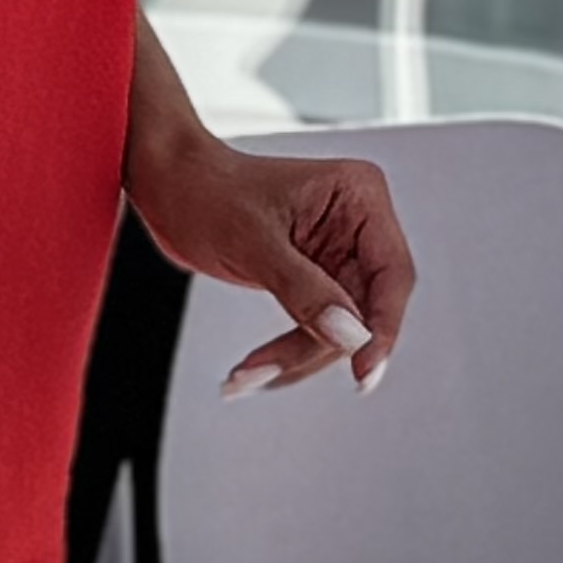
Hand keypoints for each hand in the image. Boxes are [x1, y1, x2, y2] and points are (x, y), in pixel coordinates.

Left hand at [129, 126, 414, 394]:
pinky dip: (286, 350)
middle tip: (273, 372)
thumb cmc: (208, 190)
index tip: (364, 369)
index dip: (382, 326)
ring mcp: (337, 253)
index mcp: (359, 197)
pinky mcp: (314, 277)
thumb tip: (349, 337)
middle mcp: (357, 224)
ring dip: (296, 356)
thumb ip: (305, 290)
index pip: (392, 273)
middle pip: (366, 308)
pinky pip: (315, 326)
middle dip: (321, 347)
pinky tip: (254, 367)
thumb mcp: (254, 242)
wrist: (170, 186)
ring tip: (247, 375)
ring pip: (340, 326)